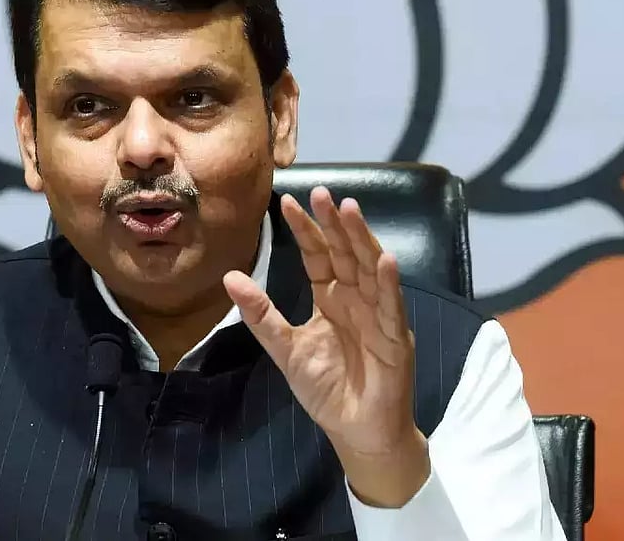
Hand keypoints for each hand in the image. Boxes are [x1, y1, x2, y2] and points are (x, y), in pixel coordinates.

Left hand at [222, 187, 428, 506]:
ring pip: (370, 270)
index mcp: (331, 299)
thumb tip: (230, 277)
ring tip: (350, 210)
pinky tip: (384, 260)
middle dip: (333, 223)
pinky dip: (389, 283)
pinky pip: (391, 307)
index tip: (286, 202)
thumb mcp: (285, 350)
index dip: (305, 230)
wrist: (355, 431)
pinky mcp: (394, 338)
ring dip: (362, 240)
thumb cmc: (326, 390)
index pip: (318, 256)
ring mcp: (377, 316)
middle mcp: (356, 300)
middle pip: (345, 253)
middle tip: (321, 192)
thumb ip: (261, 315)